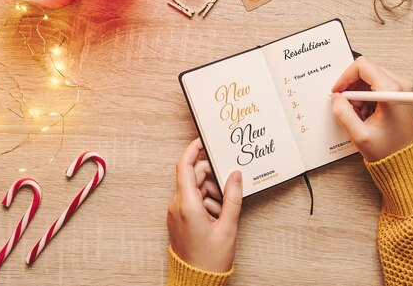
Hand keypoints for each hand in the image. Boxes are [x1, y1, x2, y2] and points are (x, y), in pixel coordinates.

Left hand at [167, 138, 242, 272]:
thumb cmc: (210, 259)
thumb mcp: (228, 226)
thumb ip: (232, 197)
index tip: (203, 140)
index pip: (185, 166)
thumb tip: (235, 174)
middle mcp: (177, 205)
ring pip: (194, 188)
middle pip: (193, 176)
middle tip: (228, 185)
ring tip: (223, 209)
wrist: (196, 281)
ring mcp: (176, 212)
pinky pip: (192, 199)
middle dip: (211, 176)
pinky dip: (206, 200)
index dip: (193, 149)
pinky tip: (217, 214)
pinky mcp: (179, 218)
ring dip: (210, 190)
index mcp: (187, 204)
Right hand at [331, 57, 412, 161]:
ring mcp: (402, 88)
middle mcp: (401, 85)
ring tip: (359, 114)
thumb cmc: (389, 150)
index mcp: (392, 91)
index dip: (345, 77)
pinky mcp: (400, 93)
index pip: (363, 66)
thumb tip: (336, 98)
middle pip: (366, 71)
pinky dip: (366, 98)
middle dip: (352, 88)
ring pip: (370, 78)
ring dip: (358, 94)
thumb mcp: (360, 135)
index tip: (338, 91)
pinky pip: (376, 86)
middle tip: (347, 106)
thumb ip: (343, 113)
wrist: (406, 160)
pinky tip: (366, 114)